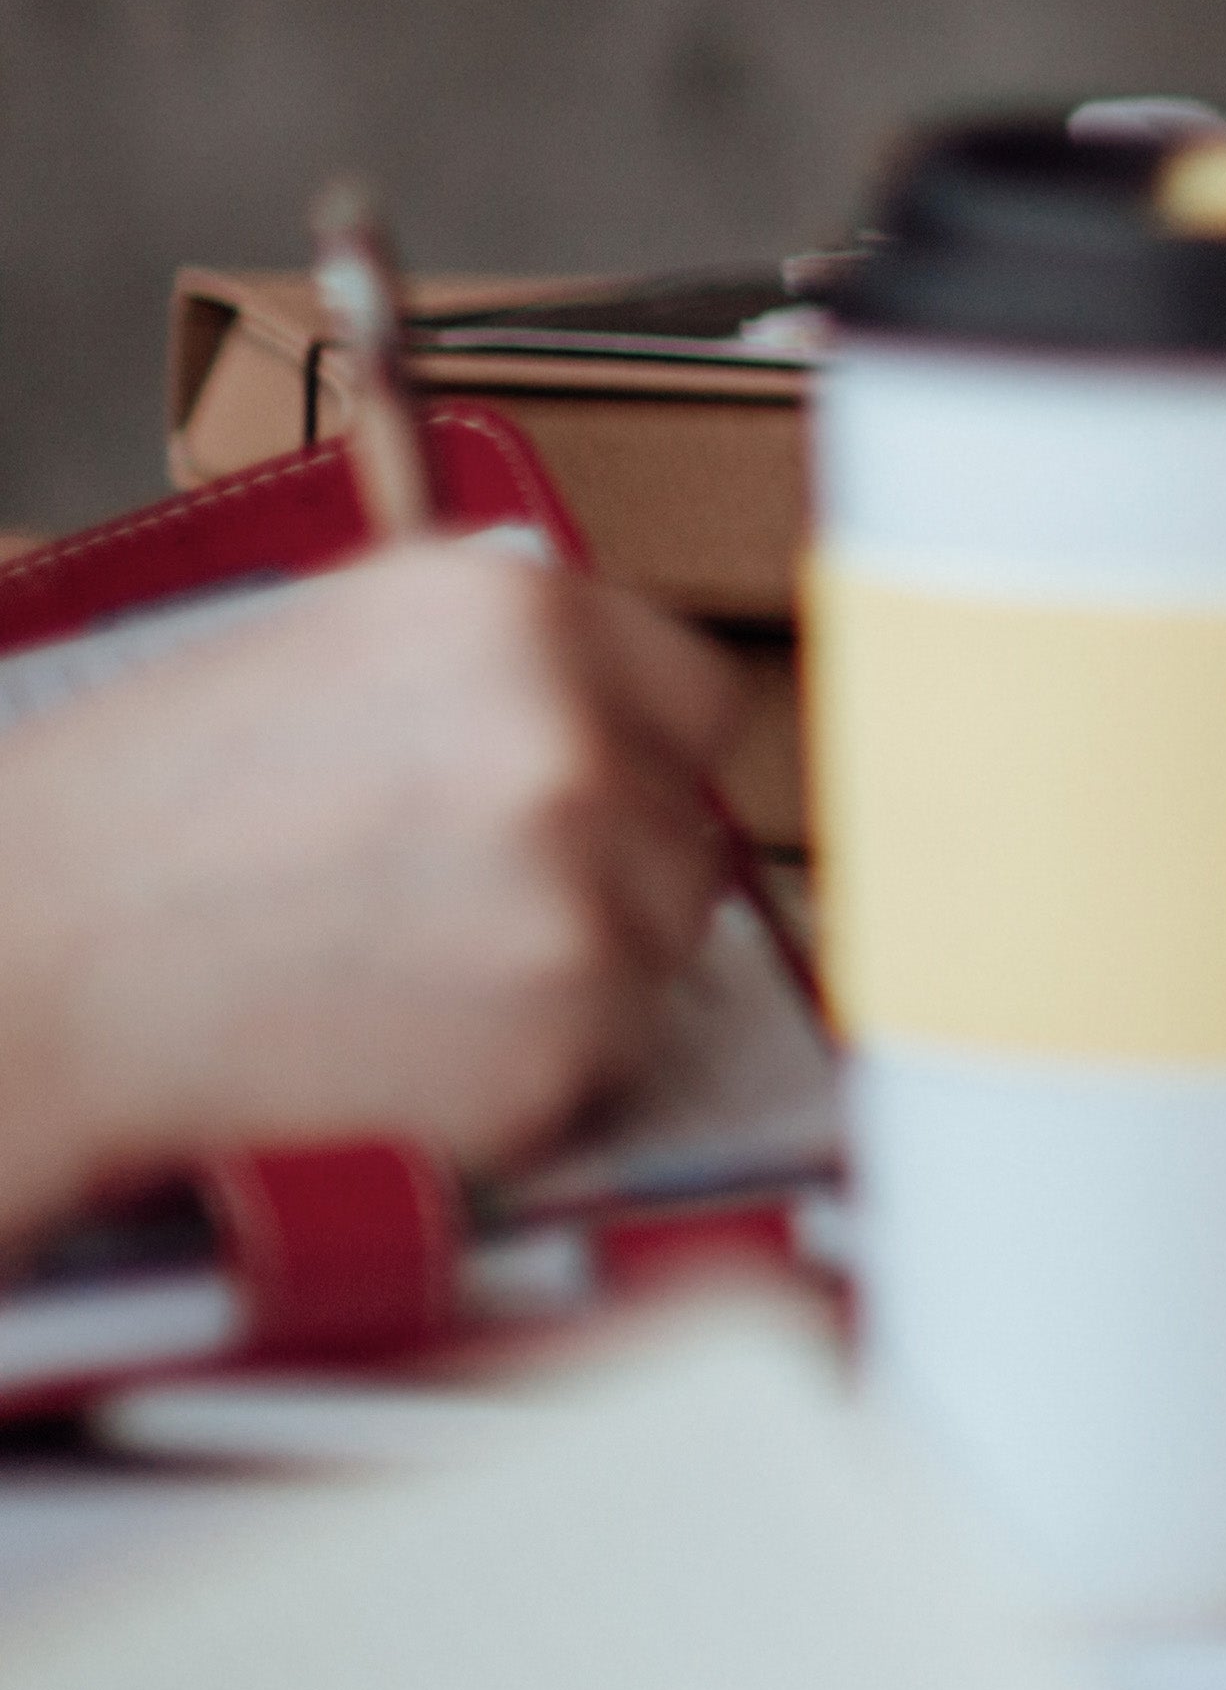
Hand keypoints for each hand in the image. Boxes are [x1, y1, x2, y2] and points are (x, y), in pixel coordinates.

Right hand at [0, 552, 753, 1242]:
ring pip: (654, 949)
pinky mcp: (557, 1032)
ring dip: (565, 980)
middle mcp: (564, 733)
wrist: (19, 971)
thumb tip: (589, 710)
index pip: (694, 693)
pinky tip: (393, 1049)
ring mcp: (573, 885)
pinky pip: (601, 1063)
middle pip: (678, 830)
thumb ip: (481, 673)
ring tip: (401, 981)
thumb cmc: (116, 832)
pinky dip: (520, 1077)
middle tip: (461, 917)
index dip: (638, 762)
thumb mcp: (315, 658)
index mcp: (506, 612)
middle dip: (597, 879)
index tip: (597, 807)